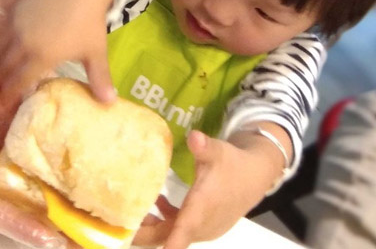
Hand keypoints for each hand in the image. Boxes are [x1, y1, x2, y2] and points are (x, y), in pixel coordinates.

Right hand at [0, 0, 116, 110]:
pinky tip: (4, 48)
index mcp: (42, 56)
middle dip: (1, 81)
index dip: (9, 96)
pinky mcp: (15, 10)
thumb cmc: (90, 23)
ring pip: (0, 49)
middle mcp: (24, 43)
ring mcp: (17, 25)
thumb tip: (110, 104)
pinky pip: (2, 31)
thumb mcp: (96, 53)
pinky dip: (1, 42)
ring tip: (0, 71)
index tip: (2, 106)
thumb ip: (99, 78)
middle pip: (5, 68)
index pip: (19, 82)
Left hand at [134, 130, 282, 248]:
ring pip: (171, 235)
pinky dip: (164, 221)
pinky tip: (157, 203)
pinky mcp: (201, 226)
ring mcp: (201, 229)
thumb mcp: (218, 151)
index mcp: (201, 209)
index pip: (181, 233)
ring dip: (152, 226)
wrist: (255, 176)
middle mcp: (201, 225)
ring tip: (133, 211)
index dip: (166, 243)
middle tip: (120, 223)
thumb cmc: (233, 163)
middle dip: (143, 234)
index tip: (140, 240)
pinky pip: (178, 230)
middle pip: (167, 238)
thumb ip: (204, 147)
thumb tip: (195, 137)